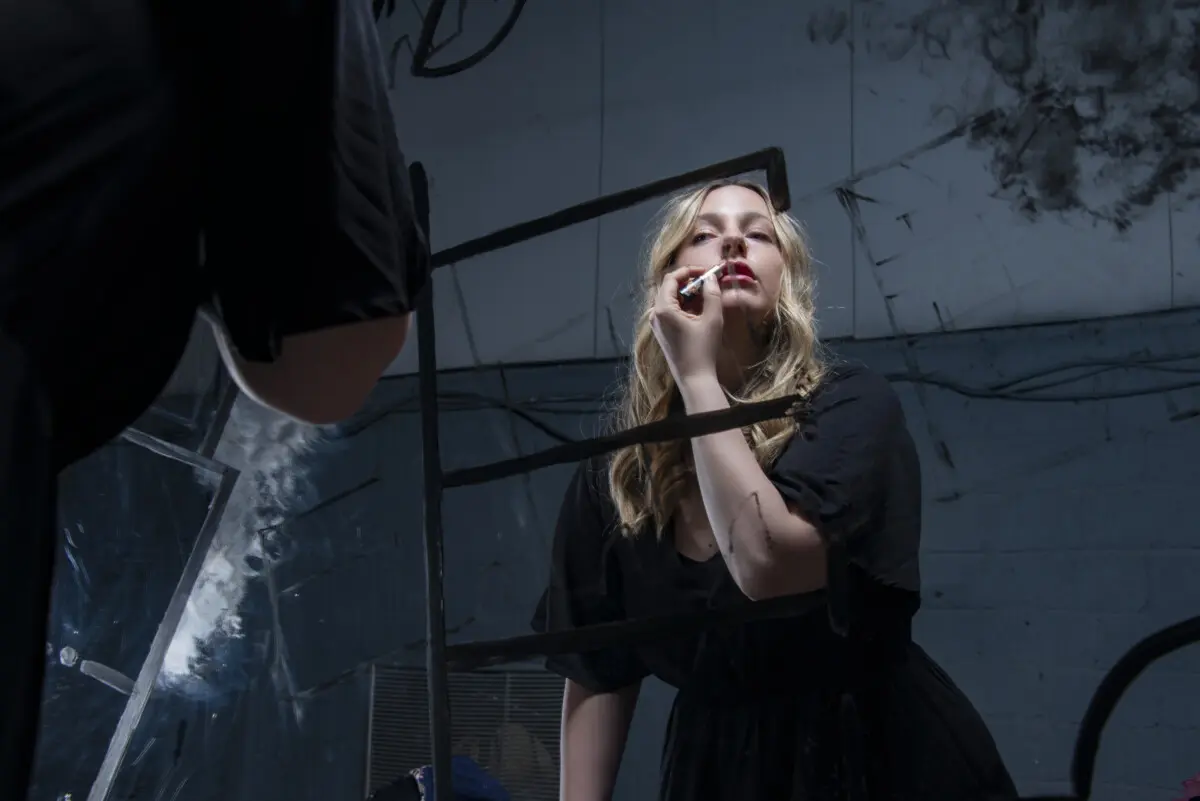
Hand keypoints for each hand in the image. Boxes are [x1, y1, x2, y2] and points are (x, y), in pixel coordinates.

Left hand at [649, 265, 722, 386]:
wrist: (694, 378)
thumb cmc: (702, 349)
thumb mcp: (712, 319)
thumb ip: (712, 294)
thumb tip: (711, 277)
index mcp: (663, 309)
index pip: (672, 278)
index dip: (690, 271)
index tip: (707, 271)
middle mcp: (655, 314)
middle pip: (670, 287)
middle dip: (690, 282)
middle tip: (709, 282)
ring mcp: (657, 324)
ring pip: (671, 299)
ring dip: (688, 294)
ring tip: (707, 296)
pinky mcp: (661, 332)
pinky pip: (671, 311)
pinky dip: (684, 306)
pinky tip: (700, 310)